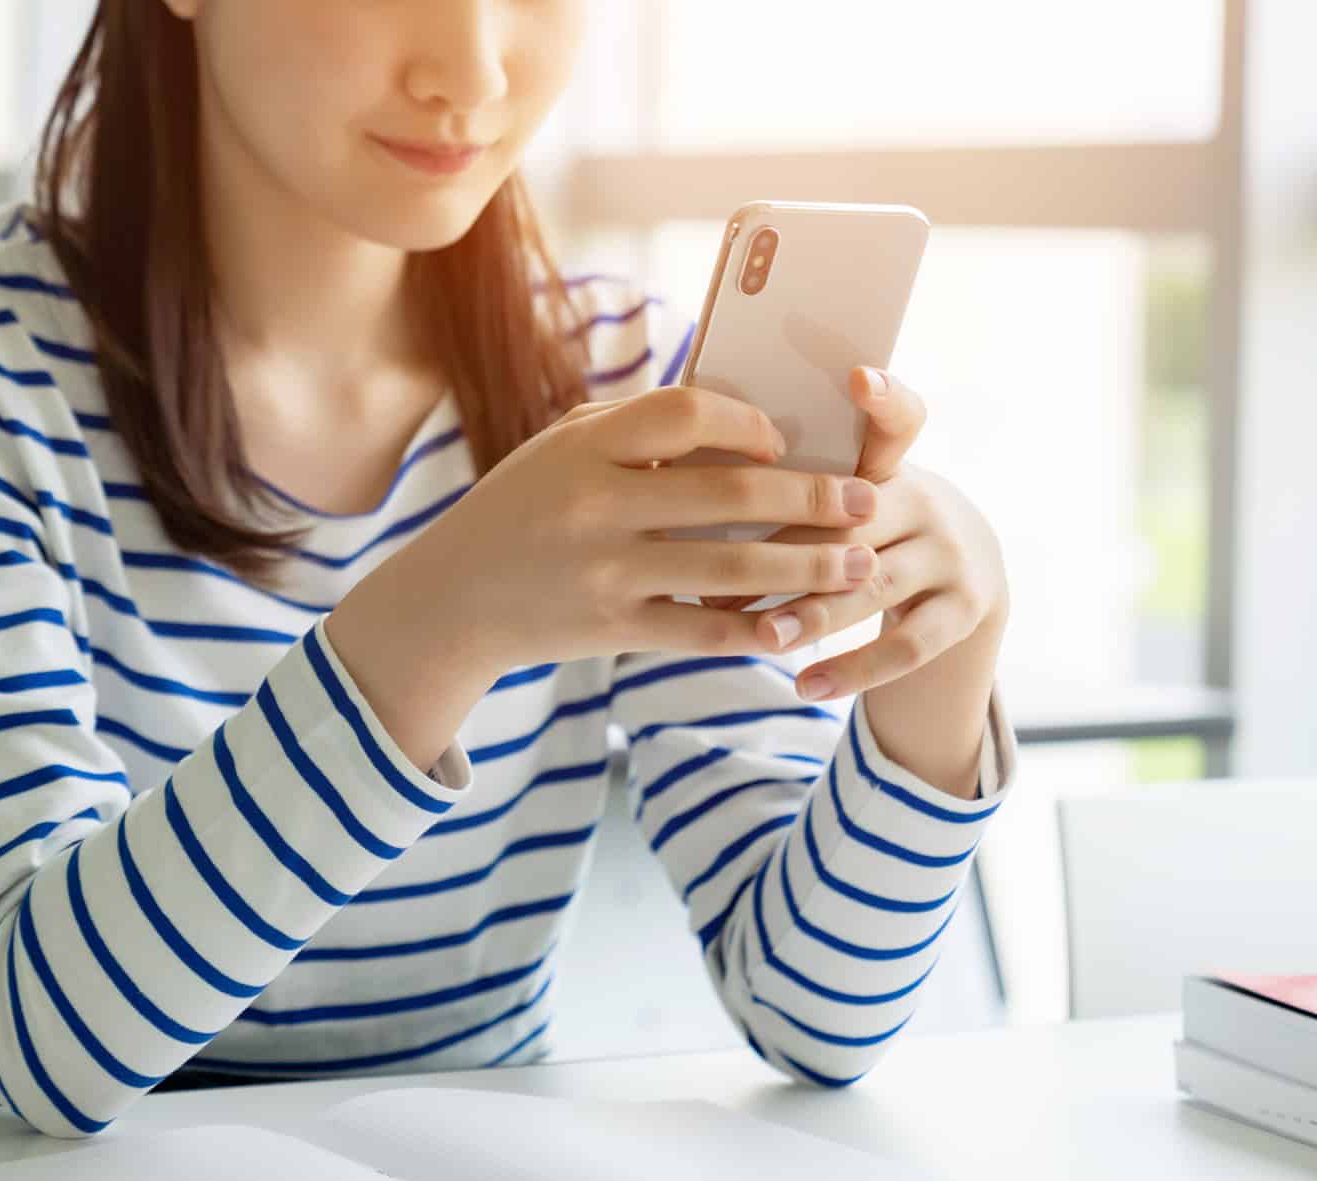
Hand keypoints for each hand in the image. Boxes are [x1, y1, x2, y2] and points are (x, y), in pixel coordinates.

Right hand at [328, 384, 886, 766]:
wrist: (450, 600)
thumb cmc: (520, 508)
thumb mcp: (561, 448)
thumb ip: (636, 426)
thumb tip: (737, 412)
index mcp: (585, 447)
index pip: (687, 414)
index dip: (747, 423)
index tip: (782, 441)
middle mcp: (595, 505)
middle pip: (729, 495)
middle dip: (813, 498)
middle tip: (866, 502)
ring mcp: (604, 571)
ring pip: (732, 570)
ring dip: (807, 567)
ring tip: (858, 564)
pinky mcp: (610, 628)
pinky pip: (701, 631)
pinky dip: (755, 632)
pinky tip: (796, 627)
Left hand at [718, 367, 1010, 700]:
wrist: (957, 578)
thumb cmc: (852, 528)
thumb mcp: (834, 496)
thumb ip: (778, 482)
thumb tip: (669, 473)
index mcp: (886, 462)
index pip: (898, 416)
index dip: (883, 396)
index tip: (858, 377)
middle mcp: (924, 499)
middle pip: (859, 515)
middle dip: (792, 544)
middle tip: (727, 569)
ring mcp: (951, 555)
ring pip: (876, 581)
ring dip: (815, 611)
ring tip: (766, 636)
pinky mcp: (963, 610)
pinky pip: (907, 646)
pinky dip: (853, 669)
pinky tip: (805, 685)